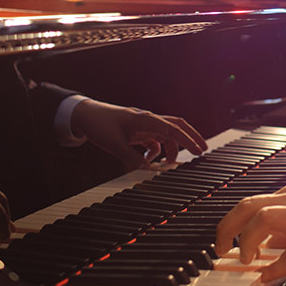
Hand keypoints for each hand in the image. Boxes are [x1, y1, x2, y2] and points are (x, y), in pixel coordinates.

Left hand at [71, 99, 207, 169]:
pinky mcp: (136, 131)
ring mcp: (143, 125)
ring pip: (166, 135)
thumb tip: (148, 171)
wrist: (83, 115)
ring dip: (170, 149)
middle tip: (202, 150)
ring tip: (168, 165)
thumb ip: (132, 159)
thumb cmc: (99, 125)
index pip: (173, 129)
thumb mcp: (114, 145)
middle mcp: (148, 120)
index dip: (188, 140)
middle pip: (177, 126)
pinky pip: (153, 141)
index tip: (199, 151)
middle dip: (191, 138)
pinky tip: (148, 161)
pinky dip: (155, 152)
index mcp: (146, 120)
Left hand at [216, 183, 285, 281]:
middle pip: (248, 206)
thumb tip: (268, 242)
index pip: (253, 202)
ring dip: (247, 242)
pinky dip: (275, 267)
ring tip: (245, 259)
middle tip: (219, 248)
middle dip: (226, 227)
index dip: (233, 222)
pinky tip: (268, 276)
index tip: (226, 239)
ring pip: (262, 220)